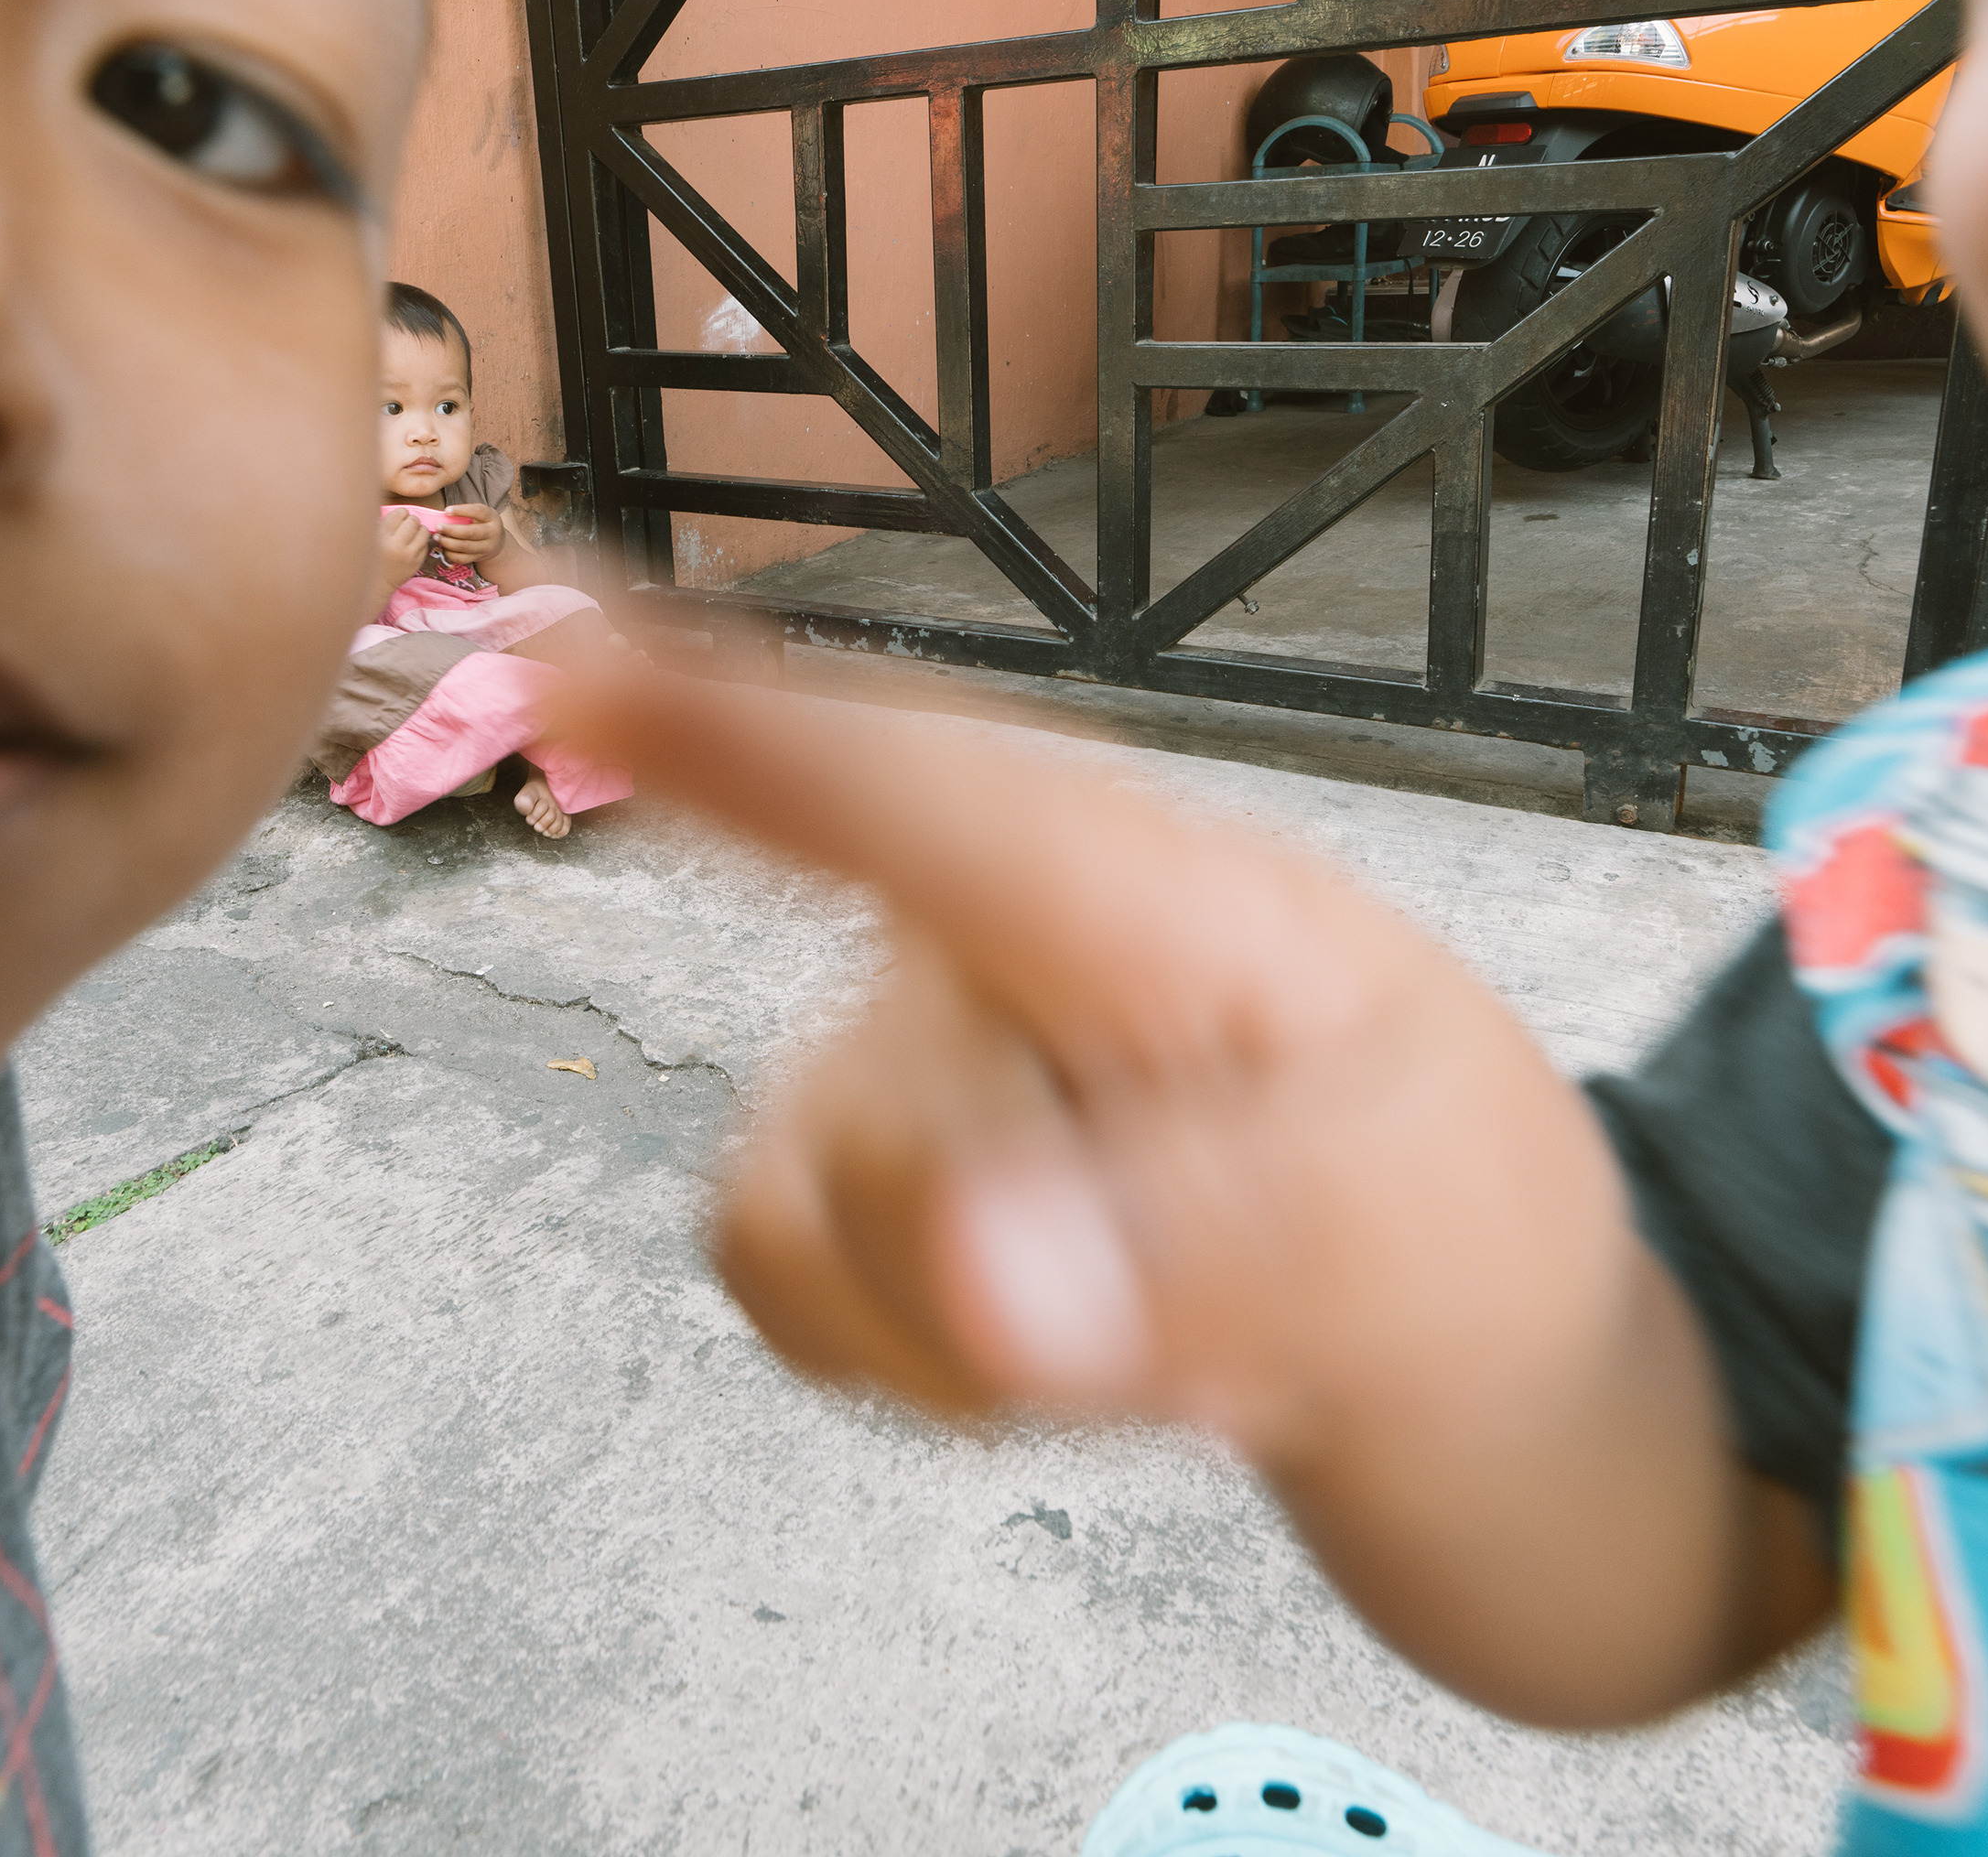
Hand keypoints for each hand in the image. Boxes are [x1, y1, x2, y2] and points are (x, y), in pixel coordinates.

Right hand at [375, 508, 431, 593]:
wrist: (377, 583)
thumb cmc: (370, 558)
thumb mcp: (370, 538)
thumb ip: (381, 523)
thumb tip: (396, 511)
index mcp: (382, 537)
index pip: (399, 514)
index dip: (400, 513)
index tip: (398, 518)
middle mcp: (397, 545)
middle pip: (413, 520)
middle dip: (410, 520)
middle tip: (406, 525)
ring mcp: (410, 555)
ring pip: (424, 530)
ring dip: (418, 529)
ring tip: (411, 533)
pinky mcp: (418, 563)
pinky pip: (426, 544)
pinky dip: (421, 541)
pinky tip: (413, 544)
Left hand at [433, 503, 505, 567]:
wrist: (497, 542)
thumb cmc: (482, 523)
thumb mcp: (480, 514)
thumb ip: (466, 513)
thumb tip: (443, 515)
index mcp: (491, 517)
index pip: (478, 512)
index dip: (461, 511)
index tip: (446, 510)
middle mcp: (492, 533)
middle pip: (470, 532)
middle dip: (452, 530)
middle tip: (438, 527)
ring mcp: (486, 547)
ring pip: (465, 547)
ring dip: (448, 542)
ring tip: (437, 537)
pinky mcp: (479, 557)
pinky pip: (462, 558)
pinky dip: (450, 554)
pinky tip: (444, 547)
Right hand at [571, 670, 1821, 1721]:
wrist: (1432, 1300)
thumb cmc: (1433, 1200)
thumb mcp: (1402, 1226)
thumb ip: (1205, 1246)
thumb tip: (973, 1285)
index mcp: (1136, 884)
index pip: (905, 790)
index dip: (718, 716)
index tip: (553, 629)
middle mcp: (974, 931)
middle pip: (865, 1132)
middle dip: (1017, 1275)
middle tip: (1223, 1315)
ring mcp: (890, 1045)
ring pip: (799, 1231)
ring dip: (969, 1333)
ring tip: (1147, 1301)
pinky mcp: (837, 1158)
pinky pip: (781, 1295)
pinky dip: (913, 1358)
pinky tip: (1048, 1317)